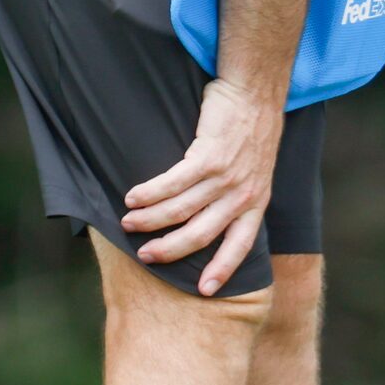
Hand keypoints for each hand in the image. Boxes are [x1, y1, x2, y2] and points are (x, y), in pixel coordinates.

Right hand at [121, 78, 284, 294]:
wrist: (255, 93)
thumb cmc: (250, 131)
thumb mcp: (256, 171)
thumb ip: (237, 195)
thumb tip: (208, 217)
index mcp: (256, 203)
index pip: (241, 245)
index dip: (222, 269)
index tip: (205, 291)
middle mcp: (243, 195)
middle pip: (201, 234)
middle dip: (170, 249)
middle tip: (145, 256)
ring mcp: (227, 177)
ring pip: (181, 209)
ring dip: (150, 219)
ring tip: (128, 222)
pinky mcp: (210, 156)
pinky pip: (172, 183)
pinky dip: (149, 193)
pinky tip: (132, 197)